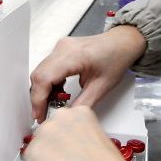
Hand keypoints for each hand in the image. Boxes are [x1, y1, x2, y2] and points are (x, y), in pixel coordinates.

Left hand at [25, 106, 133, 160]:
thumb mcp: (98, 143)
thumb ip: (80, 140)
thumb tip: (70, 152)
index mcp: (80, 113)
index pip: (62, 124)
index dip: (62, 141)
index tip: (65, 150)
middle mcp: (60, 118)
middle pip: (46, 135)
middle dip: (51, 151)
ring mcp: (46, 134)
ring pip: (36, 151)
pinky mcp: (34, 152)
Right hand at [30, 25, 146, 121]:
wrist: (122, 42)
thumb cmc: (117, 58)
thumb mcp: (102, 86)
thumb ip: (82, 104)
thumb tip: (67, 118)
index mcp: (73, 55)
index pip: (44, 78)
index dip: (38, 99)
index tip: (40, 115)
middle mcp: (62, 48)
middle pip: (38, 75)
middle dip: (38, 98)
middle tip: (44, 115)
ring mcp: (60, 47)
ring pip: (40, 72)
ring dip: (43, 91)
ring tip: (52, 106)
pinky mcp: (61, 50)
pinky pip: (47, 68)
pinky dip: (49, 83)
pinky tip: (58, 94)